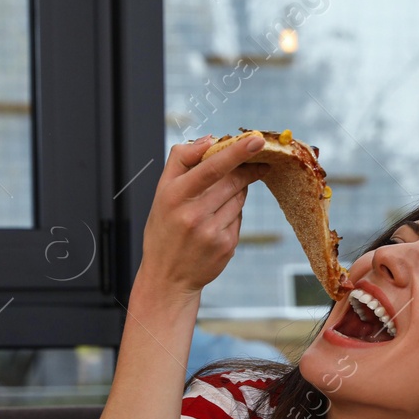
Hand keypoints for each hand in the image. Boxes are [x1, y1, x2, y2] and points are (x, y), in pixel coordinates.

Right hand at [137, 135, 268, 295]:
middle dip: (245, 169)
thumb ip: (181, 160)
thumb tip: (209, 140)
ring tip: (216, 203)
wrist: (168, 278)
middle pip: (232, 180)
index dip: (236, 152)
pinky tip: (216, 223)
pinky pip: (239, 217)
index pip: (211, 168)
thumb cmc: (164, 229)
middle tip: (255, 161)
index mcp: (174, 196)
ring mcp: (211, 232)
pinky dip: (233, 213)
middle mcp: (193, 215)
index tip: (257, 140)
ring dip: (236, 192)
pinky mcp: (227, 245)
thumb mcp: (161, 193)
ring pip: (239, 198)